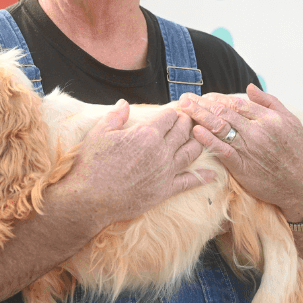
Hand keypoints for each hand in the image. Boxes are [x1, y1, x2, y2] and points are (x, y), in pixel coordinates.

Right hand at [61, 100, 216, 227]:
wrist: (90, 200)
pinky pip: (190, 182)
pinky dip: (203, 177)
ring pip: (192, 152)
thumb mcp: (99, 133)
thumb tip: (124, 103)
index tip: (172, 113)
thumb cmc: (91, 165)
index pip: (169, 116)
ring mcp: (166, 172)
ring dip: (198, 142)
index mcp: (146, 134)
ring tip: (198, 138)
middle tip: (187, 121)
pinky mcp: (165, 190)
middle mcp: (161, 151)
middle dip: (187, 122)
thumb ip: (115, 116)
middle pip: (184, 131)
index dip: (172, 112)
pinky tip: (212, 174)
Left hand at [178, 84, 302, 222]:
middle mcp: (258, 131)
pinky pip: (222, 150)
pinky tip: (196, 131)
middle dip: (201, 104)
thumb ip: (270, 102)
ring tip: (184, 109)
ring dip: (199, 116)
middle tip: (184, 98)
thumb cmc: (299, 153)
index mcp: (269, 118)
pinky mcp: (243, 167)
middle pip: (224, 112)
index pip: (236, 103)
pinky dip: (208, 140)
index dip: (217, 98)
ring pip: (219, 127)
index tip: (204, 96)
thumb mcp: (292, 121)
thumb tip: (249, 87)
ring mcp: (249, 148)